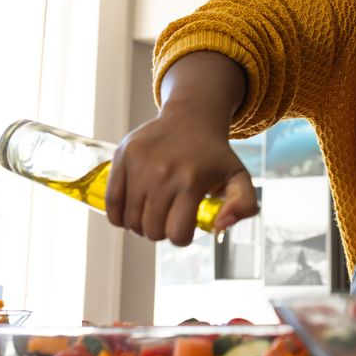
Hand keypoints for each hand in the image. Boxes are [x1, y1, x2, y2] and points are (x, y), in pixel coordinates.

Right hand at [105, 101, 258, 245]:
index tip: (185, 227)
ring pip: (131, 220)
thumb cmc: (214, 155)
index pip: (177, 233)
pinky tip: (131, 212)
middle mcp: (164, 173)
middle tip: (169, 219)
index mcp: (192, 181)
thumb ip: (244, 205)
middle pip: (152, 230)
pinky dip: (119, 216)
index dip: (182, 237)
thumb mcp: (239, 177)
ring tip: (153, 213)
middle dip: (162, 232)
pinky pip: (112, 203)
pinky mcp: (122, 157)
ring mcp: (140, 165)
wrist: (191, 118)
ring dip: (141, 225)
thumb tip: (220, 226)